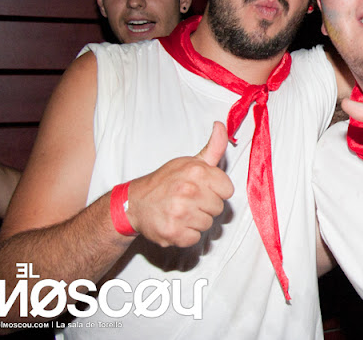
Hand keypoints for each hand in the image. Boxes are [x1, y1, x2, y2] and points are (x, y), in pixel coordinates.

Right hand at [126, 122, 233, 246]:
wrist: (135, 203)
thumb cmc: (166, 182)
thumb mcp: (190, 161)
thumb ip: (212, 147)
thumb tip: (222, 125)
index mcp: (197, 172)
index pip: (228, 190)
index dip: (216, 190)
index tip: (203, 188)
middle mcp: (189, 191)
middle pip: (219, 208)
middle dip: (206, 206)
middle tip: (190, 200)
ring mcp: (180, 213)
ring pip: (208, 224)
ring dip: (197, 221)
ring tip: (182, 212)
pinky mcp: (173, 233)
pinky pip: (195, 238)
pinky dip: (187, 234)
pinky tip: (177, 223)